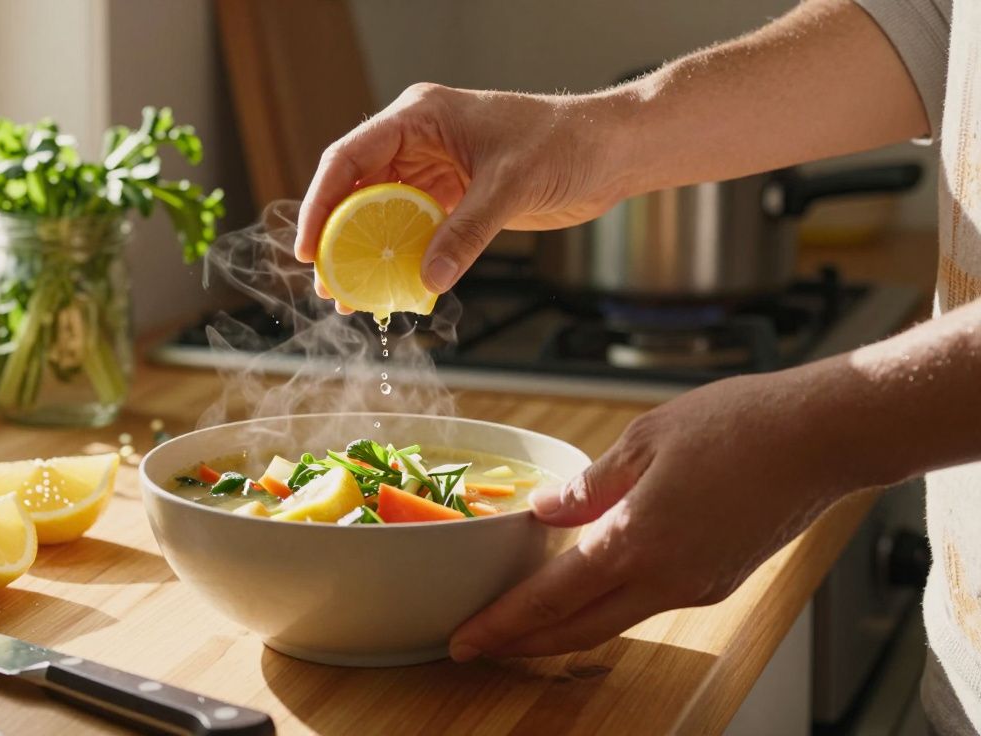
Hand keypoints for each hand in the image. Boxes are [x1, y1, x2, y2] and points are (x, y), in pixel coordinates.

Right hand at [293, 83, 630, 304]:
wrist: (611, 151)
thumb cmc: (566, 143)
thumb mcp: (511, 186)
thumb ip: (467, 232)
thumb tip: (428, 278)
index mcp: (420, 117)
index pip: (349, 158)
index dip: (320, 203)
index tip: (307, 247)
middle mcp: (418, 140)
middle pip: (356, 189)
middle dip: (337, 237)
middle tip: (325, 281)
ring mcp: (434, 169)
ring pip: (380, 213)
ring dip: (365, 253)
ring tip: (348, 296)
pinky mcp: (453, 196)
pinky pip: (413, 229)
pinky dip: (400, 257)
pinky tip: (391, 289)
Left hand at [449, 367, 868, 660]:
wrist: (824, 437)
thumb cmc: (738, 426)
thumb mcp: (644, 441)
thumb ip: (589, 486)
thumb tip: (542, 511)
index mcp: (637, 543)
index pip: (551, 600)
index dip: (503, 624)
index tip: (464, 638)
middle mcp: (667, 580)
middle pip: (578, 631)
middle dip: (522, 644)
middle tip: (477, 644)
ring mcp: (697, 587)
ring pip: (614, 621)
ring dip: (564, 627)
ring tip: (522, 618)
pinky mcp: (719, 580)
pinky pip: (648, 602)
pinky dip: (607, 604)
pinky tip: (587, 585)